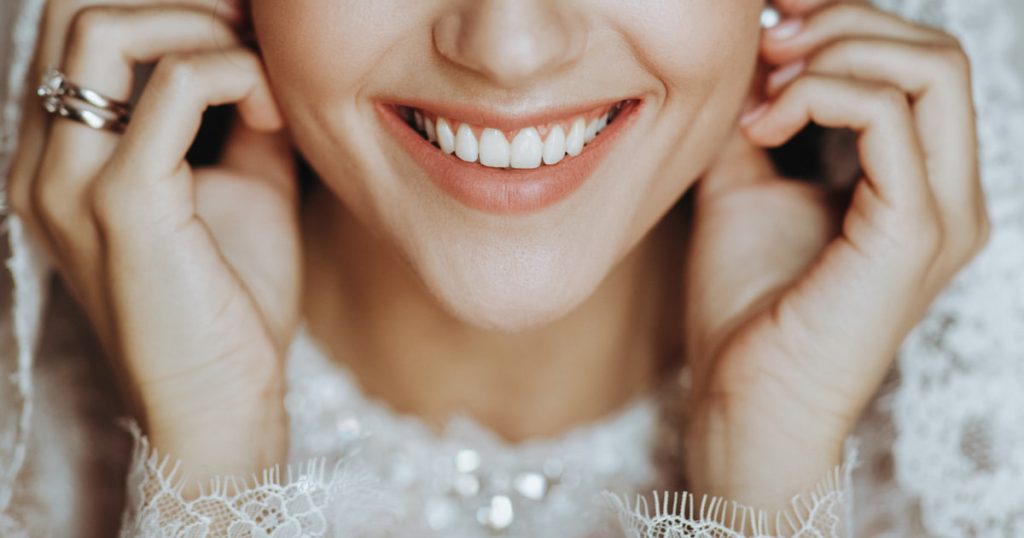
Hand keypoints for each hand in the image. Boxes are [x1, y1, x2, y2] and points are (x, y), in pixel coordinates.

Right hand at [7, 0, 299, 492]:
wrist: (223, 404)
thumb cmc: (233, 303)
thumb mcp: (239, 188)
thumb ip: (238, 117)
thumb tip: (265, 53)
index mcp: (65, 159)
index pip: (83, 34)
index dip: (167, 10)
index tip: (242, 26)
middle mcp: (47, 163)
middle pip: (78, 12)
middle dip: (180, 6)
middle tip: (250, 30)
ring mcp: (71, 181)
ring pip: (107, 30)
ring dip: (202, 29)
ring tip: (262, 73)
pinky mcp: (122, 204)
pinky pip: (174, 88)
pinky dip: (233, 73)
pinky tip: (271, 112)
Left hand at [682, 0, 988, 512]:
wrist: (743, 398)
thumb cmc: (745, 308)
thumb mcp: (747, 187)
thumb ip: (759, 121)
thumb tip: (746, 56)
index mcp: (919, 184)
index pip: (916, 66)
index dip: (846, 22)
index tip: (771, 19)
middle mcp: (949, 193)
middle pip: (934, 53)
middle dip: (843, 23)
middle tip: (766, 40)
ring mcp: (943, 212)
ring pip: (931, 68)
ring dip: (835, 52)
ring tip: (764, 86)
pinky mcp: (913, 231)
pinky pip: (889, 115)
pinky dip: (820, 95)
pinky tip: (763, 126)